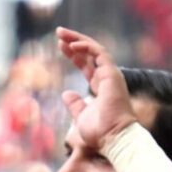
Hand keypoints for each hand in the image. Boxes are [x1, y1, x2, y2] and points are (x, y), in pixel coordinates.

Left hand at [56, 27, 136, 149]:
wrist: (113, 138)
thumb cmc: (100, 132)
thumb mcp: (81, 116)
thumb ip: (76, 104)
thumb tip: (66, 94)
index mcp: (100, 86)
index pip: (86, 65)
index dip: (74, 55)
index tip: (61, 47)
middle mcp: (106, 78)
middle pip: (89, 54)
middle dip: (73, 42)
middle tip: (58, 33)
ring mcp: (110, 75)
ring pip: (94, 49)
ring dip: (77, 39)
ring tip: (60, 33)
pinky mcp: (112, 74)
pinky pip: (99, 54)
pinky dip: (85, 47)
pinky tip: (71, 46)